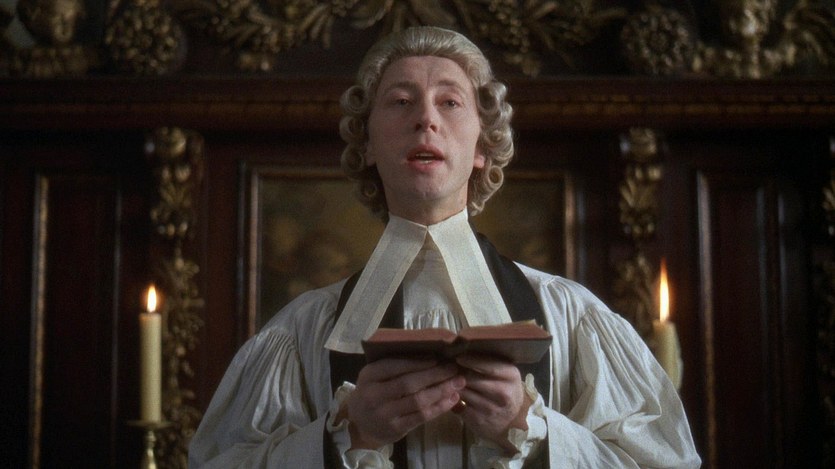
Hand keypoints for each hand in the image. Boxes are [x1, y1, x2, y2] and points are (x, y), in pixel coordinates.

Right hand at [338, 357, 465, 448]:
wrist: (360, 423)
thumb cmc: (373, 392)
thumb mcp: (375, 375)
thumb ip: (394, 365)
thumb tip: (429, 351)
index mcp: (369, 375)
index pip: (394, 366)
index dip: (417, 362)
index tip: (438, 357)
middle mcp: (374, 395)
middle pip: (408, 383)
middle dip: (435, 374)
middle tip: (454, 368)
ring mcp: (385, 414)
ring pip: (418, 401)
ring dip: (441, 390)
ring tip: (458, 382)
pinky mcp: (396, 429)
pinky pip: (422, 417)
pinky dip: (439, 407)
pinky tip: (452, 399)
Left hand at [455, 354, 531, 453]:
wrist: (510, 420)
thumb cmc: (504, 389)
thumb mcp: (505, 374)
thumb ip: (489, 363)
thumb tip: (464, 352)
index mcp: (511, 376)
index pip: (489, 367)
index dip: (471, 361)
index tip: (458, 358)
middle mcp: (504, 393)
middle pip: (473, 379)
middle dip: (459, 373)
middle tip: (449, 368)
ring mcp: (491, 409)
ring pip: (464, 392)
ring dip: (453, 385)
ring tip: (448, 380)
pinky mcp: (479, 420)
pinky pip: (459, 405)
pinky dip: (452, 398)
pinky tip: (451, 394)